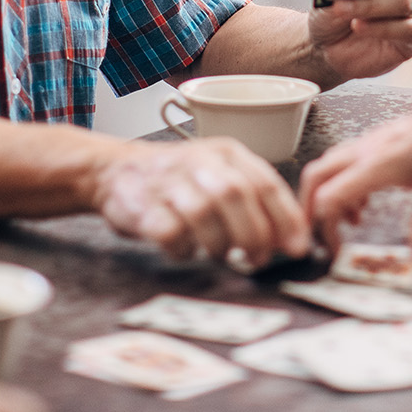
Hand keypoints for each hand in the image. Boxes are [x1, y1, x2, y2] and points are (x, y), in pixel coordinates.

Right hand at [94, 137, 311, 266]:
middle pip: (235, 194)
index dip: (285, 217)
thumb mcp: (220, 175)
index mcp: (226, 153)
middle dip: (254, 234)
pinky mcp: (141, 205)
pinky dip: (184, 250)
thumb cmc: (179, 180)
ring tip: (222, 254)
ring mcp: (168, 181)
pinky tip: (186, 249)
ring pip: (204, 213)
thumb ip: (255, 201)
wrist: (115, 171)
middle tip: (258, 259)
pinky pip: (171, 233)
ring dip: (219, 243)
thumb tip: (292, 238)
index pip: (264, 181)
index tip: (297, 247)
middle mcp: (199, 161)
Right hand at [300, 90, 411, 254]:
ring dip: (329, 193)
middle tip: (321, 235)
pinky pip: (348, 159)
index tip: (335, 250)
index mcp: (378, 164)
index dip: (324, 227)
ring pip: (330, 165)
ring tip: (352, 221)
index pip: (329, 196)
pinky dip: (345, 182)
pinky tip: (367, 200)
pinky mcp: (382, 139)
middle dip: (310, 207)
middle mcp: (368, 149)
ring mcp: (373, 141)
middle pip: (316, 175)